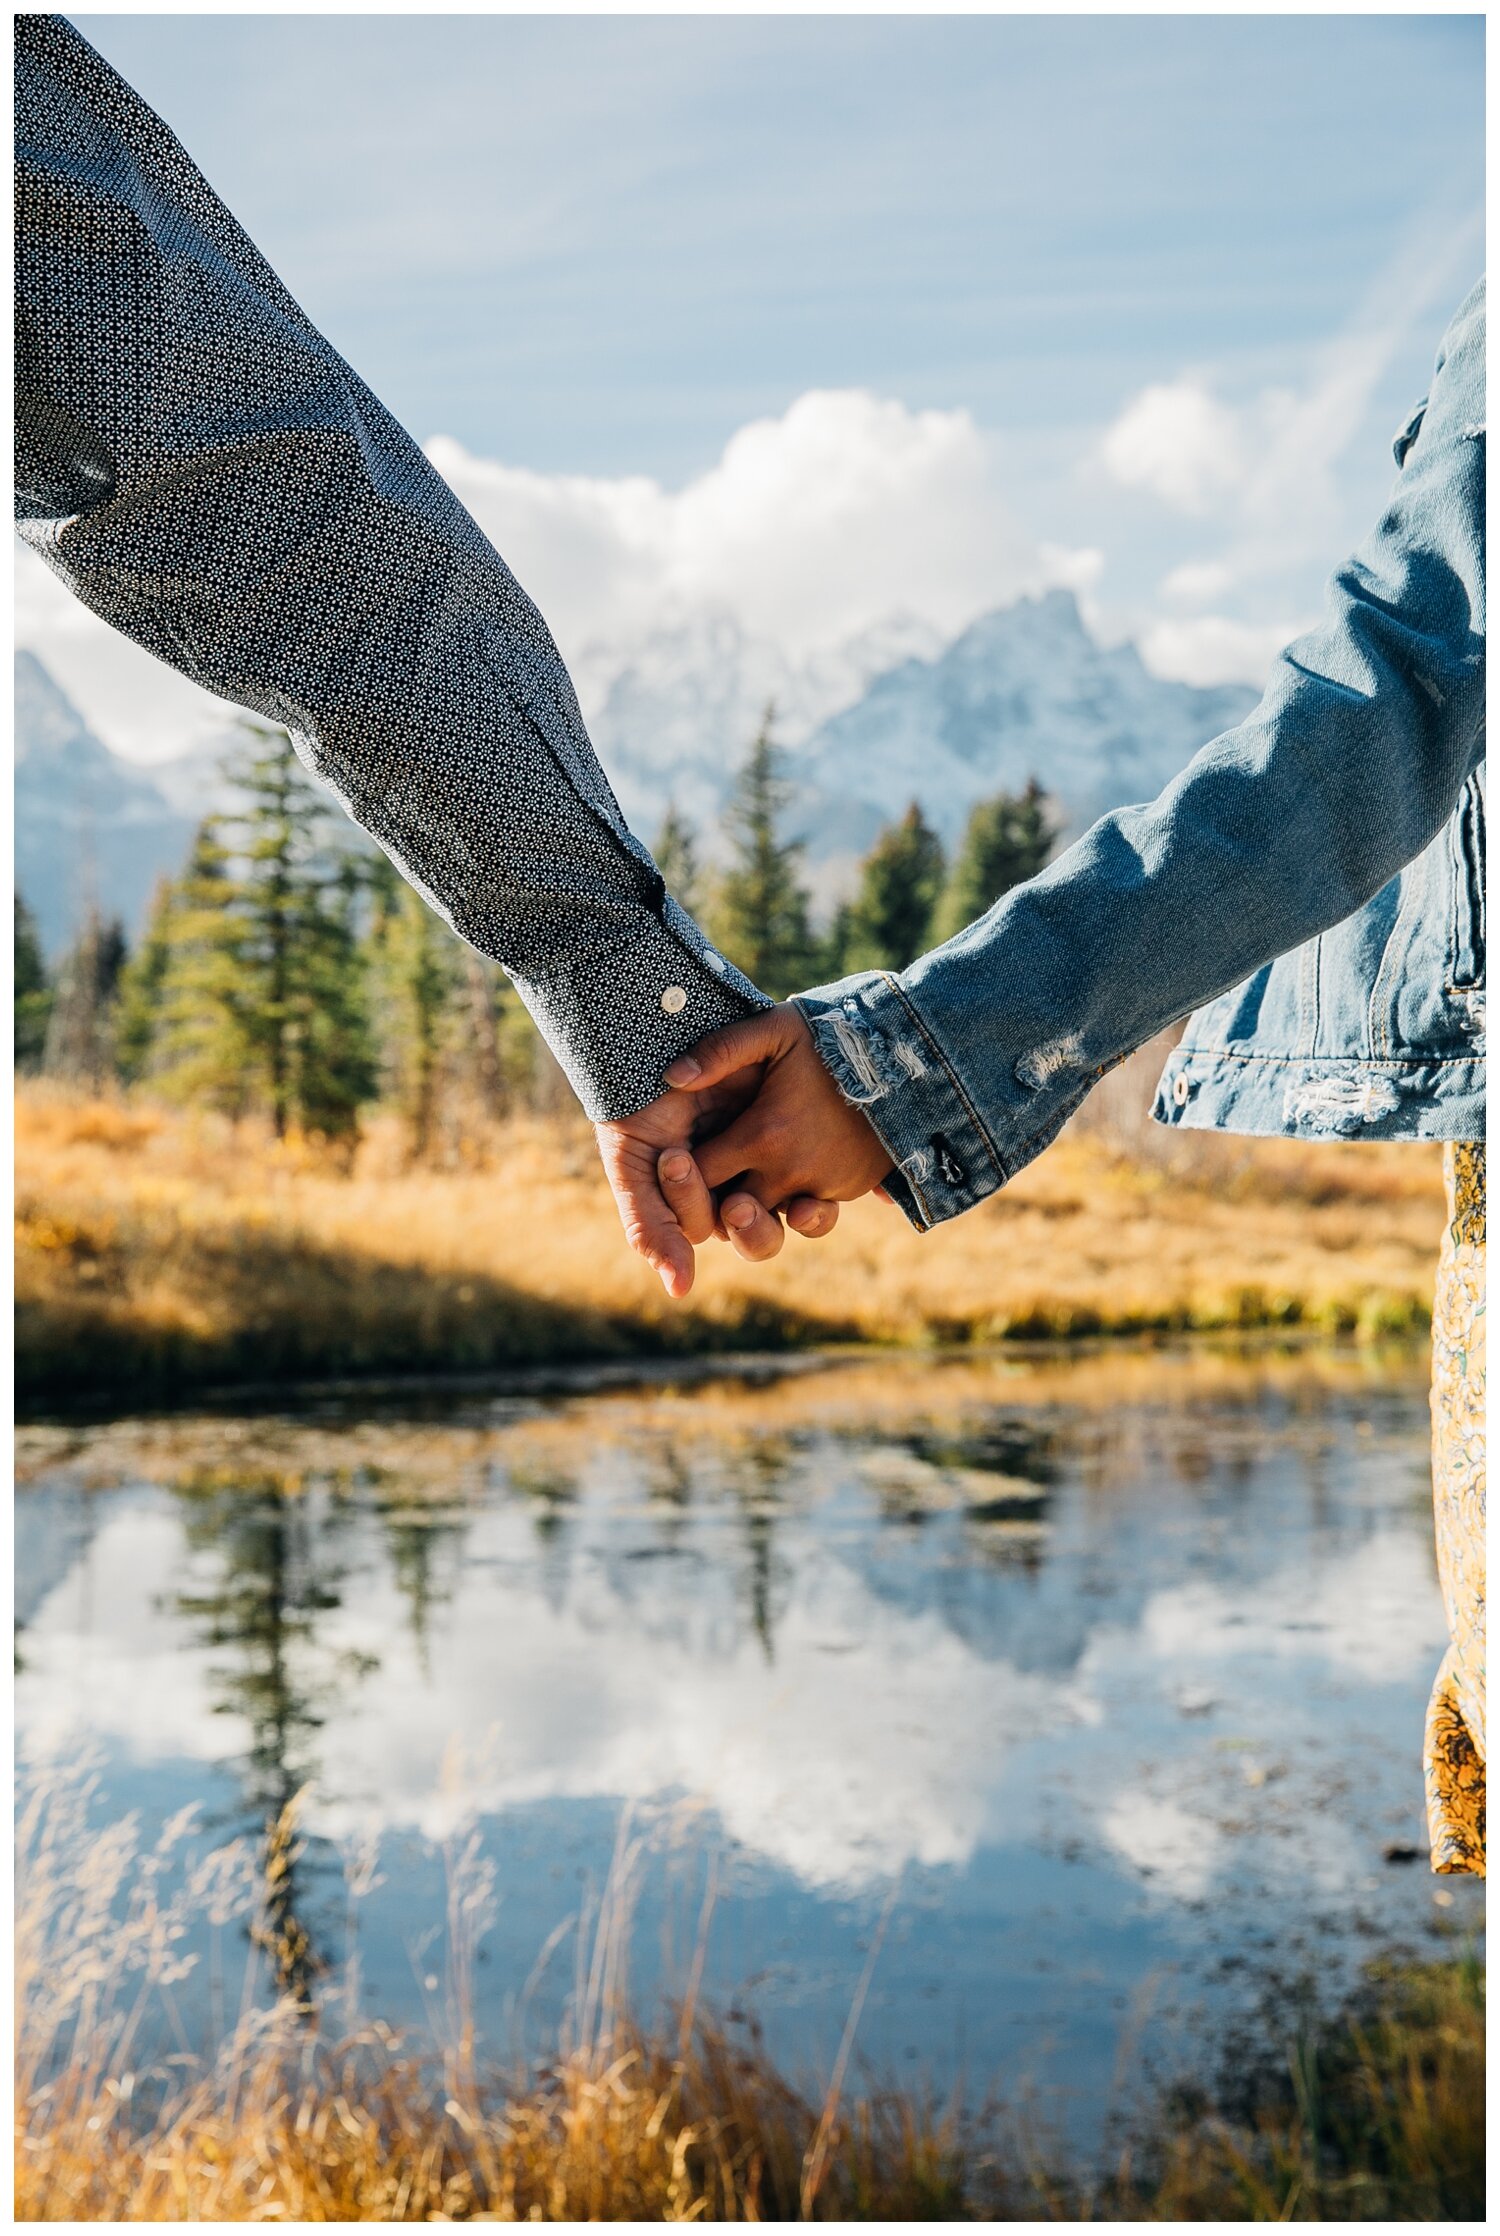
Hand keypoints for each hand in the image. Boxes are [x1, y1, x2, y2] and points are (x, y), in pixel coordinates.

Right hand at [594, 1065, 838, 1300]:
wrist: (666, 1038)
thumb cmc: (640, 1106)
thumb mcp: (635, 1166)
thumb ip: (651, 1227)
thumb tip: (680, 1292)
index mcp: (697, 1204)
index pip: (705, 1227)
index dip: (693, 1205)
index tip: (677, 1158)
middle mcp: (737, 1193)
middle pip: (757, 1238)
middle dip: (750, 1228)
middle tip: (737, 1204)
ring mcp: (772, 1173)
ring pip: (790, 1222)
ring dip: (786, 1221)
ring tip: (778, 1205)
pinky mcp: (801, 1145)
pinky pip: (819, 1196)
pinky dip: (816, 1207)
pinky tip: (808, 1200)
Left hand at [660, 1004, 893, 1220]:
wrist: (911, 1056)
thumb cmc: (833, 1036)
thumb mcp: (774, 1029)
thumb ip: (720, 1050)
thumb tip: (671, 1078)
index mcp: (761, 1136)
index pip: (700, 1175)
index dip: (683, 1173)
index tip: (681, 1156)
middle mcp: (789, 1172)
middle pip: (732, 1215)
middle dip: (716, 1206)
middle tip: (712, 1182)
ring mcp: (822, 1186)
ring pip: (774, 1222)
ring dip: (759, 1213)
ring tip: (750, 1191)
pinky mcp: (848, 1190)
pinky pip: (810, 1210)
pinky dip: (797, 1199)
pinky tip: (791, 1172)